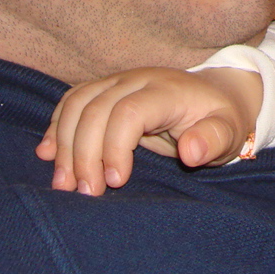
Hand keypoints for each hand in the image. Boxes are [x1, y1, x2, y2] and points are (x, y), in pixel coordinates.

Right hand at [35, 66, 263, 194]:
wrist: (214, 95)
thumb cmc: (220, 120)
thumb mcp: (228, 132)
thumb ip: (213, 140)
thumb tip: (190, 151)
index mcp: (165, 90)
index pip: (127, 112)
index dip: (113, 148)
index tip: (116, 182)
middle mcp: (136, 80)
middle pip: (94, 110)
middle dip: (83, 155)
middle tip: (86, 193)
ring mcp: (117, 81)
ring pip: (76, 105)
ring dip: (62, 144)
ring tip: (64, 184)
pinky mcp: (104, 90)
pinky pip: (71, 102)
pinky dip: (55, 128)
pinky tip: (46, 155)